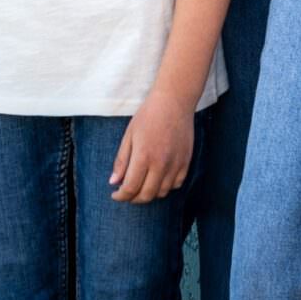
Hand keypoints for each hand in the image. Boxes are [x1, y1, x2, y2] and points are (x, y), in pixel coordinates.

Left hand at [108, 88, 195, 202]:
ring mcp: (176, 163)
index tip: (115, 194)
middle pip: (146, 195)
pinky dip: (166, 187)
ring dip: (149, 194)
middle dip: (133, 198)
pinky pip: (176, 184)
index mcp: (143, 156)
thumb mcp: (129, 135)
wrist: (174, 101)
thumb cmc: (148, 115)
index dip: (121, 196)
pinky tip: (158, 178)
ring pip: (162, 193)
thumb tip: (114, 182)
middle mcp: (161, 163)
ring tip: (142, 185)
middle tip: (126, 193)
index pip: (130, 188)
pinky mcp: (186, 161)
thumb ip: (121, 161)